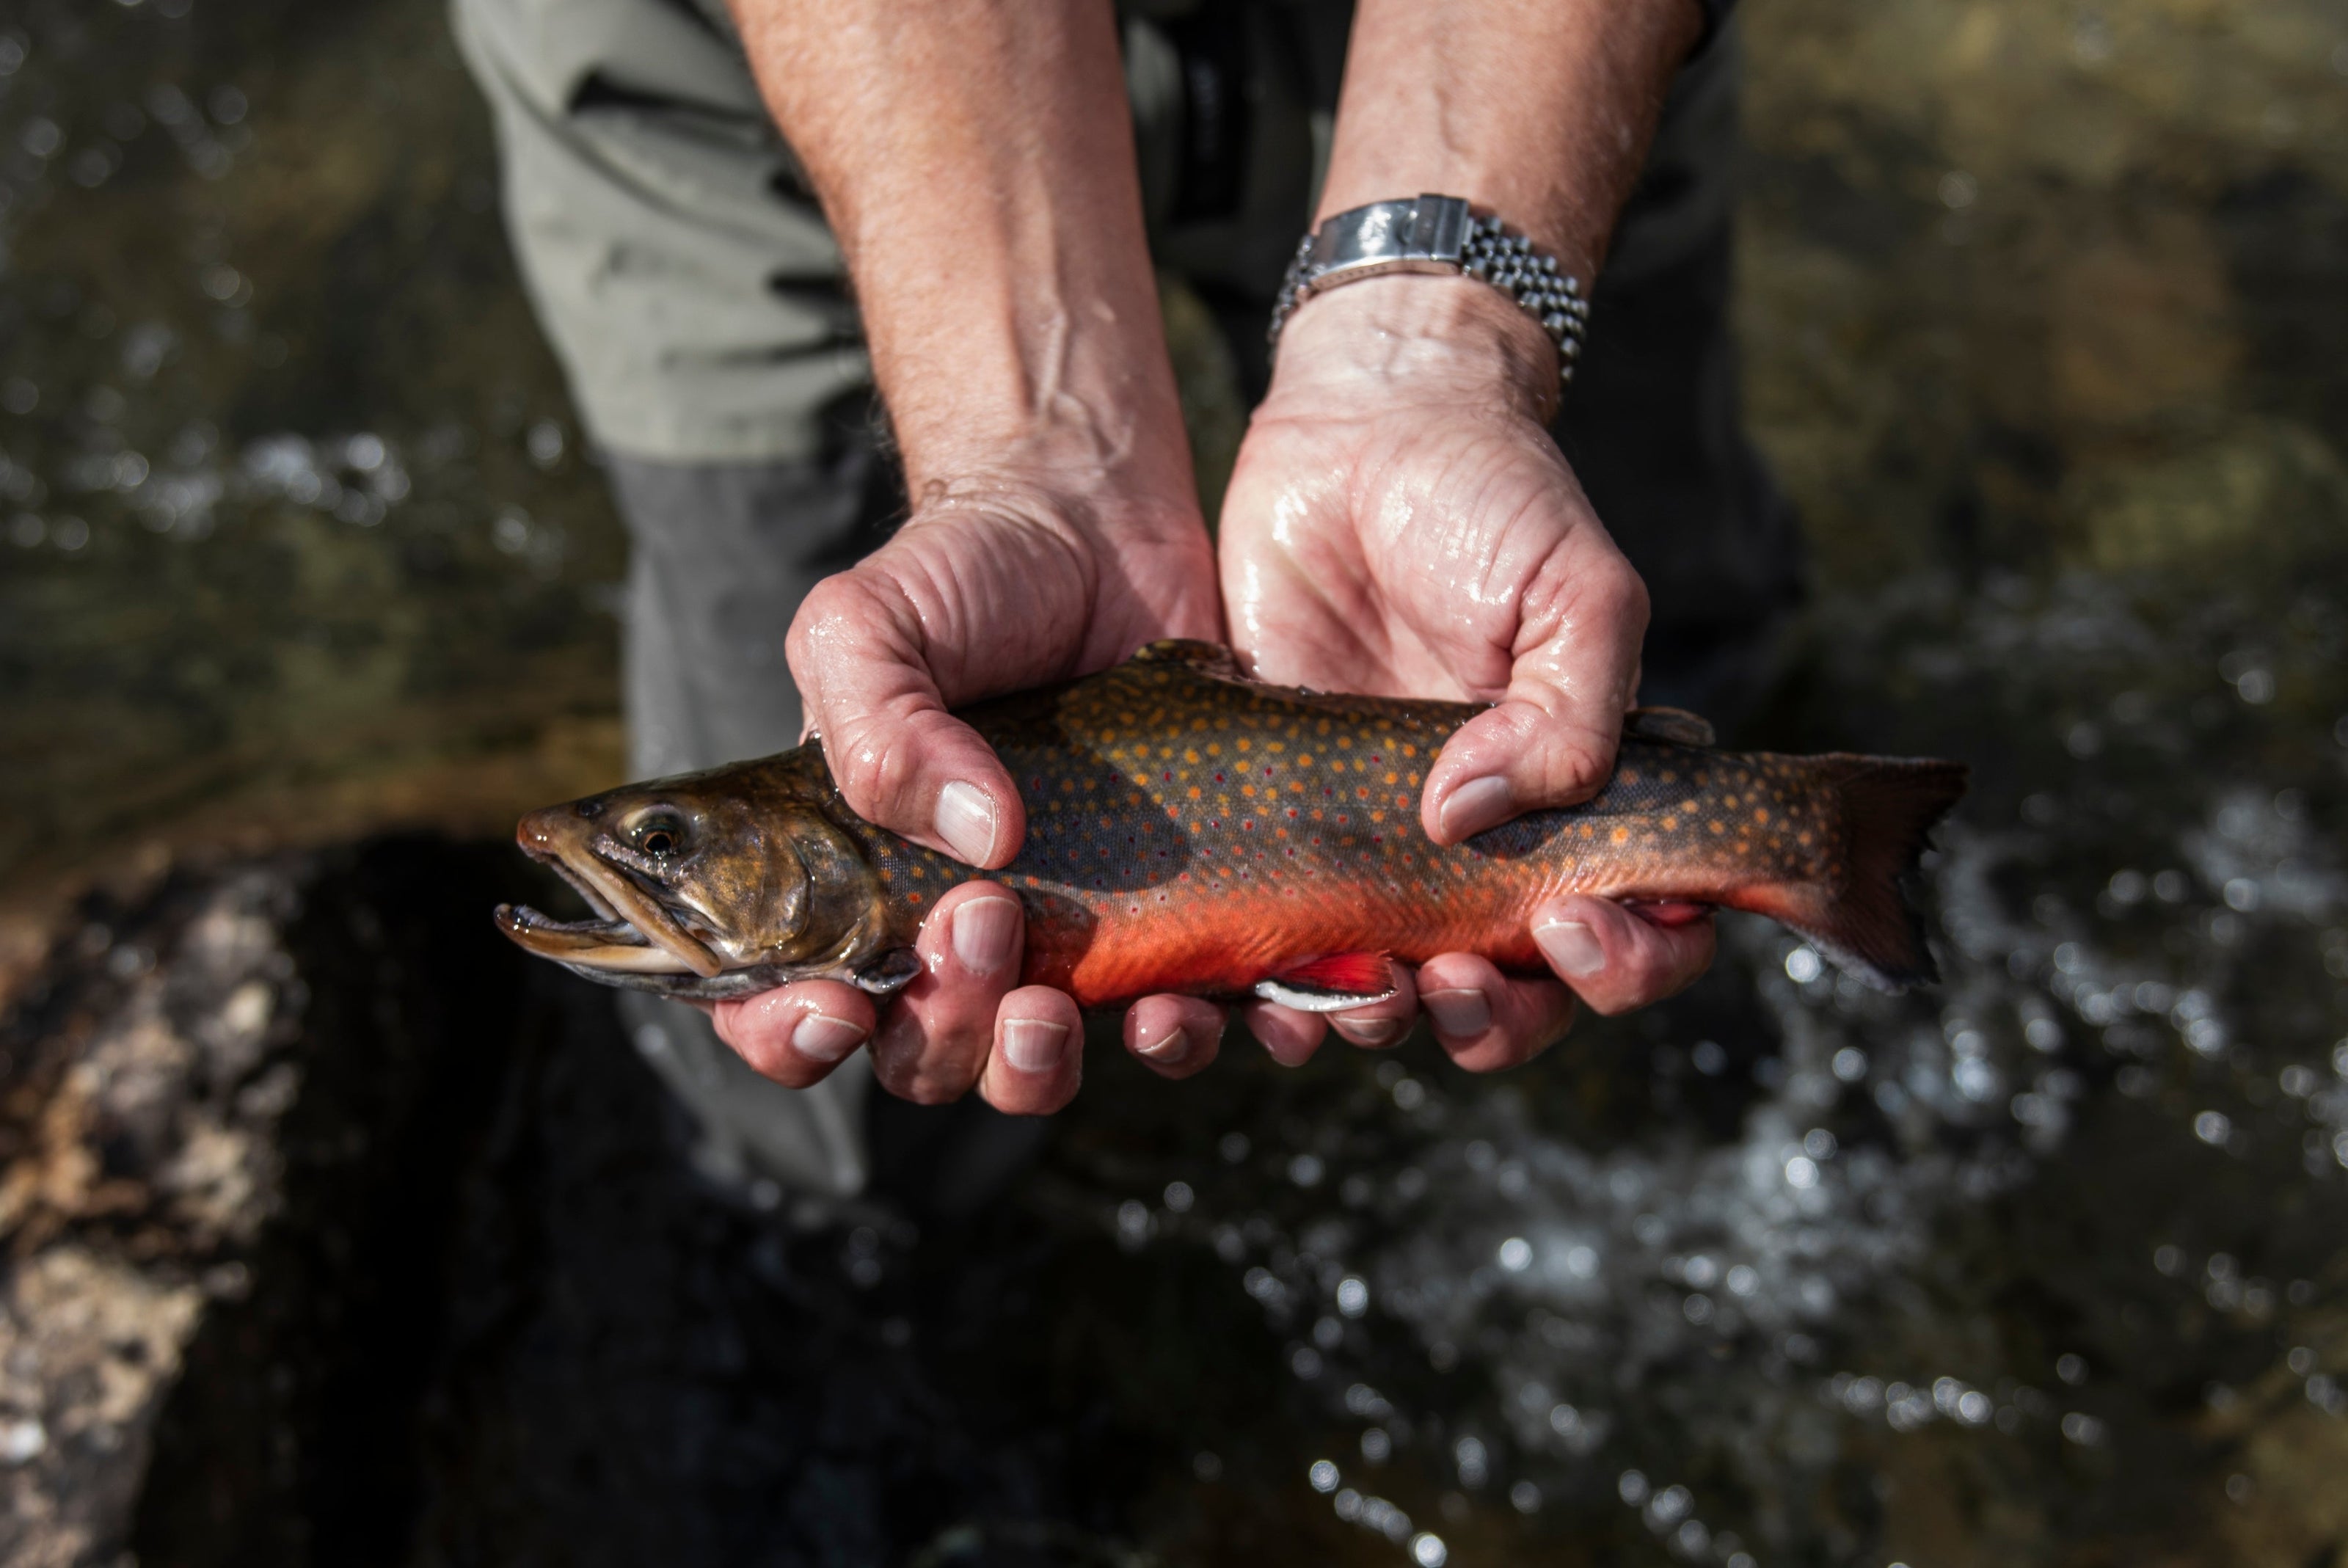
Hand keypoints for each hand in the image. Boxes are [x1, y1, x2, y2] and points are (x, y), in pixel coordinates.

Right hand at [711, 436, 1233, 1112]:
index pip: (779, 1002)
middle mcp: (941, 925)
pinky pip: (1172, 1025)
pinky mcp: (1162, 920)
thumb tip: (979, 843)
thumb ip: (874, 726)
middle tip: (984, 918)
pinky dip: (1184, 1040)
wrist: (1101, 526)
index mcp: (842, 877)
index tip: (839, 1004)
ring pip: (1031, 1066)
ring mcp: (1057, 933)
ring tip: (1063, 997)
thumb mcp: (868, 625)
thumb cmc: (959, 576)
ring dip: (1040, 1062)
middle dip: (943, 1026)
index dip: (790, 1035)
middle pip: (920, 1055)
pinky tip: (1195, 1002)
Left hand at [1219, 275, 1716, 1067]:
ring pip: (1382, 996)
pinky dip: (1248, 988)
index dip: (1618, 967)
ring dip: (1367, 1026)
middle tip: (1445, 981)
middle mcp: (1485, 849)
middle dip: (1485, 1021)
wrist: (1358, 425)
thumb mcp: (1575, 587)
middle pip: (1508, 1000)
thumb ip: (1572, 710)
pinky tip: (1230, 986)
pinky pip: (1262, 942)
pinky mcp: (1266, 827)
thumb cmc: (1493, 498)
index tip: (1566, 924)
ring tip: (1342, 999)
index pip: (1633, 937)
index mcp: (1583, 807)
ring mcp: (1371, 846)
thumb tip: (1471, 819)